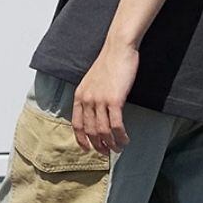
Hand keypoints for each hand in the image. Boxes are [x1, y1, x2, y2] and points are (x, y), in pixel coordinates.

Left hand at [72, 39, 137, 154]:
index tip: (88, 149)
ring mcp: (100, 100)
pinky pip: (116, 125)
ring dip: (111, 144)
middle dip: (99, 146)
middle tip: (107, 153)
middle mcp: (87, 100)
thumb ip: (91, 96)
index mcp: (80, 96)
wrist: (118, 49)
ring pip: (103, 131)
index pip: (77, 125)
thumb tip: (95, 113)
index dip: (82, 140)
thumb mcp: (92, 81)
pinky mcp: (115, 100)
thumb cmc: (109, 63)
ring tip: (119, 148)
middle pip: (91, 131)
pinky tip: (126, 139)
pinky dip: (121, 136)